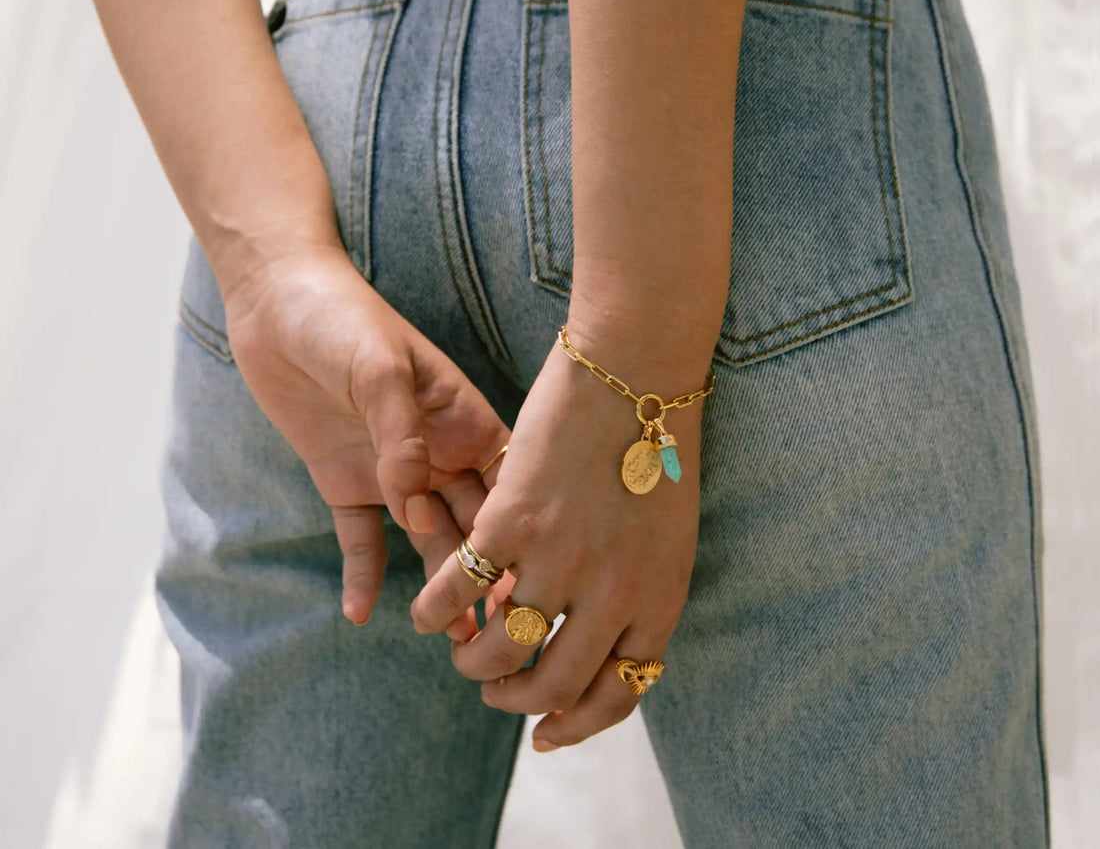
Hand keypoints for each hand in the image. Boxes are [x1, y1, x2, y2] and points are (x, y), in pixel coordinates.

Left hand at [217, 237, 511, 629]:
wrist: (276, 301)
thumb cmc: (343, 317)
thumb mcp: (381, 365)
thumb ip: (401, 433)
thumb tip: (412, 501)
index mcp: (464, 419)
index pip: (507, 482)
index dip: (522, 529)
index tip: (533, 579)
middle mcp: (439, 452)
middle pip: (474, 523)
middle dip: (487, 574)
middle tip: (500, 631)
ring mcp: (394, 471)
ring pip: (427, 540)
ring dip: (438, 587)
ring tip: (450, 639)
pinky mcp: (347, 481)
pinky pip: (362, 537)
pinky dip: (363, 573)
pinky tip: (359, 613)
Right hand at [409, 330, 703, 749]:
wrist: (637, 372)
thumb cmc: (658, 445)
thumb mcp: (669, 536)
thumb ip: (639, 594)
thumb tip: (603, 642)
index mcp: (658, 601)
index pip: (618, 694)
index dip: (577, 724)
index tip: (546, 734)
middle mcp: (612, 596)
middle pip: (551, 685)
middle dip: (515, 702)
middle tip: (493, 692)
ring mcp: (560, 561)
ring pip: (499, 649)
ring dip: (471, 663)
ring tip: (461, 653)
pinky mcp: (511, 522)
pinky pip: (457, 590)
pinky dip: (433, 611)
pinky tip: (425, 612)